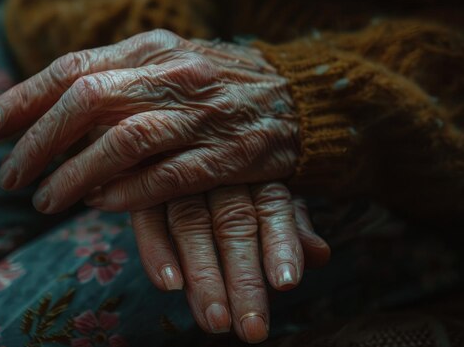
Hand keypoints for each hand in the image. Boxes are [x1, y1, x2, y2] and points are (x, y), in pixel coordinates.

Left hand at [0, 29, 299, 212]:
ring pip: (124, 141)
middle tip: (10, 178)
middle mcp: (173, 74)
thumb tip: (51, 106)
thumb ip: (116, 78)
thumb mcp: (166, 62)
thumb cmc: (219, 83)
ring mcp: (203, 113)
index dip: (22, 99)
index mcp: (152, 47)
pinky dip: (128, 192)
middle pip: (88, 101)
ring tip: (46, 201)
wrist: (301, 96)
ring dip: (76, 174)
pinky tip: (100, 204)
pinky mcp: (230, 153)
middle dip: (38, 142)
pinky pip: (170, 175)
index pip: (72, 67)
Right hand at [131, 182, 329, 343]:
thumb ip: (291, 223)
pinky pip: (148, 220)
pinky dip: (157, 252)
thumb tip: (321, 254)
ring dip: (203, 275)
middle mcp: (219, 174)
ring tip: (216, 320)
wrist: (174, 135)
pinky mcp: (142, 190)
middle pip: (232, 225)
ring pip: (191, 226)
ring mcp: (178, 180)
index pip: (273, 209)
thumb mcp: (268, 190)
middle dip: (243, 278)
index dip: (280, 245)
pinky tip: (170, 286)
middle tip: (252, 328)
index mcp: (254, 172)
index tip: (286, 284)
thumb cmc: (233, 174)